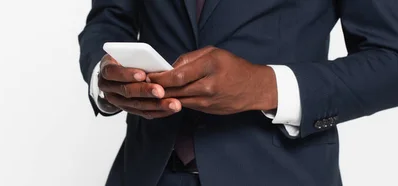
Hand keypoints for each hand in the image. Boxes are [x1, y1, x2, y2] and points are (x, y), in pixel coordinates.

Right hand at [98, 54, 181, 118]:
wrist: (115, 76)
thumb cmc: (125, 61)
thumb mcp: (125, 55)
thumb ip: (136, 59)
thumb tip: (156, 65)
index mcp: (106, 70)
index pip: (113, 72)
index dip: (127, 74)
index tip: (143, 74)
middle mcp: (108, 88)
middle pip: (126, 91)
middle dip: (145, 91)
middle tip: (161, 91)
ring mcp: (117, 101)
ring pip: (137, 105)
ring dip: (156, 105)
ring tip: (173, 104)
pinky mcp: (129, 109)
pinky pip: (143, 113)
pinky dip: (158, 111)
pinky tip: (171, 109)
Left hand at [147, 46, 277, 114]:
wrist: (254, 88)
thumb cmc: (233, 66)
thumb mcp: (213, 53)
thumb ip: (189, 59)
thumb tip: (168, 67)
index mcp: (210, 65)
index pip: (178, 75)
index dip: (160, 77)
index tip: (148, 75)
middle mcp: (209, 85)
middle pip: (176, 89)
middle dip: (158, 87)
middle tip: (143, 85)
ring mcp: (209, 100)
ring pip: (179, 99)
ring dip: (163, 97)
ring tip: (151, 92)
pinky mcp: (208, 110)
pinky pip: (186, 105)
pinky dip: (174, 101)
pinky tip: (166, 97)